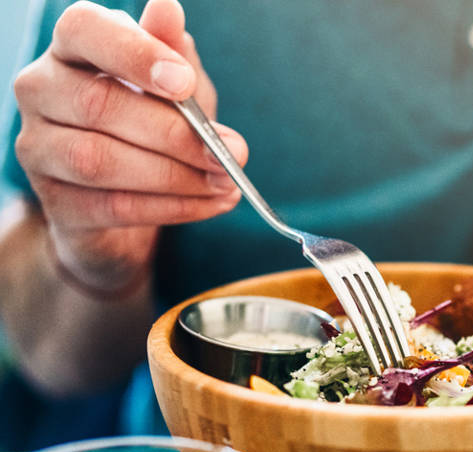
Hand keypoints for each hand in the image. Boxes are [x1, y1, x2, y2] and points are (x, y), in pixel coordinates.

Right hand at [12, 0, 246, 291]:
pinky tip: (210, 204)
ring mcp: (40, 149)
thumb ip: (173, 55)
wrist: (127, 201)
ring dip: (176, 177)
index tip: (185, 82)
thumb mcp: (173, 90)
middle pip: (100, 105)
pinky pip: (116, 207)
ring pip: (102, 161)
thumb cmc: (152, 130)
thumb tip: (169, 9)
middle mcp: (41, 91)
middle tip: (229, 154)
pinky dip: (173, 208)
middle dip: (175, 134)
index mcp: (70, 49)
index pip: (83, 30)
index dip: (134, 54)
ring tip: (225, 184)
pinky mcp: (58, 202)